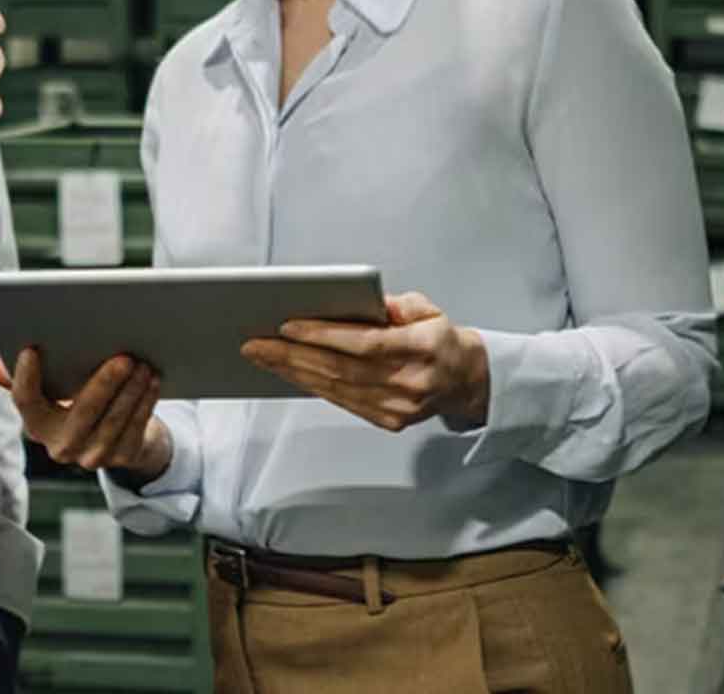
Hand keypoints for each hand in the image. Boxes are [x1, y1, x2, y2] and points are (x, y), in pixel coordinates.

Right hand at [0, 350, 171, 482]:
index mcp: (37, 425)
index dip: (24, 377)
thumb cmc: (77, 407)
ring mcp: (92, 456)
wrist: (116, 439)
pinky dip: (145, 402)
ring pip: (114, 420)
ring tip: (141, 363)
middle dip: (103, 384)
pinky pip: (136, 428)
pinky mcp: (121, 458)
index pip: (24, 401)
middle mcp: (62, 446)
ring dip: (131, 391)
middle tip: (121, 356)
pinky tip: (152, 380)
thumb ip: (20, 379)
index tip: (31, 349)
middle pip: (82, 412)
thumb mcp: (50, 395)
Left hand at [241, 291, 489, 431]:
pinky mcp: (388, 421)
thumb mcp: (427, 309)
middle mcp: (410, 382)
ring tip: (262, 356)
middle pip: (340, 369)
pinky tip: (289, 373)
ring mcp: (398, 407)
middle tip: (256, 343)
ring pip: (335, 388)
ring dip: (293, 372)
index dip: (323, 335)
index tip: (287, 325)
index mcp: (422, 349)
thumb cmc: (441, 339)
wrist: (467, 381)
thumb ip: (394, 305)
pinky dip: (311, 386)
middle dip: (292, 355)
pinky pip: (341, 402)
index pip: (364, 344)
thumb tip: (357, 301)